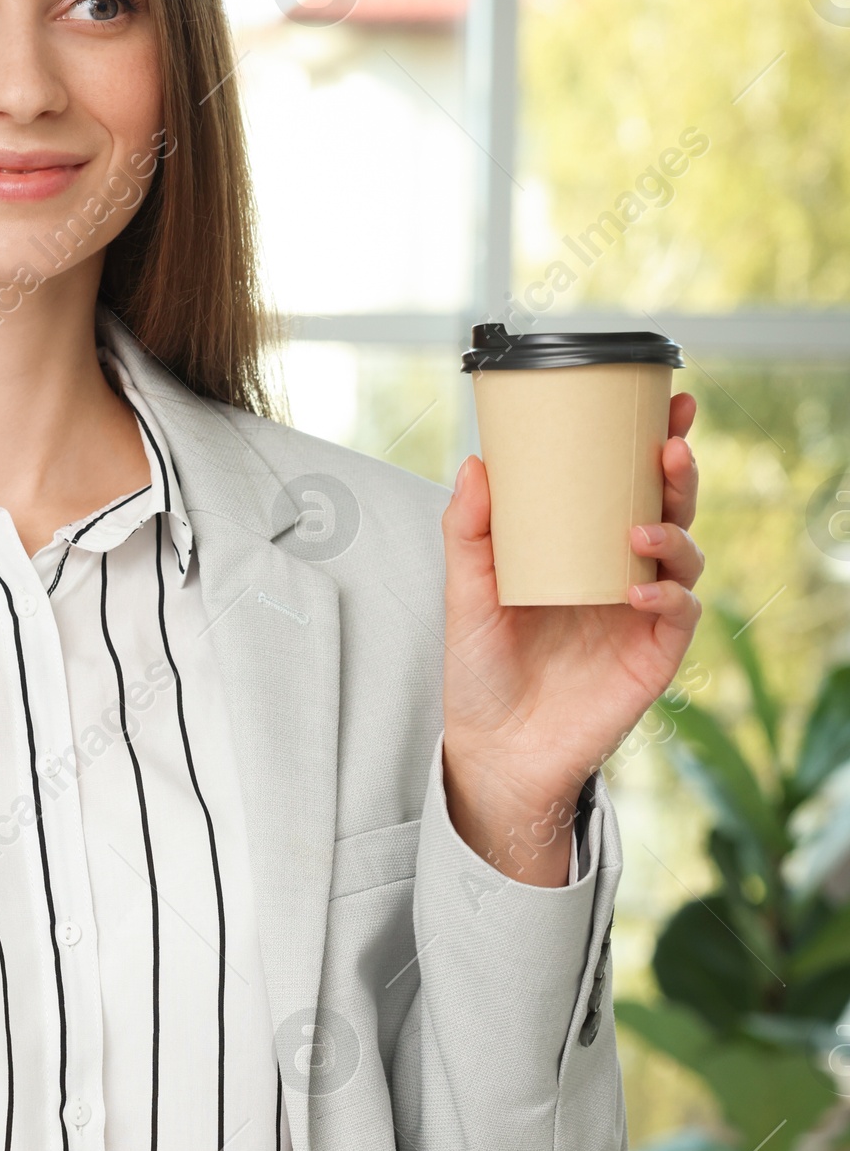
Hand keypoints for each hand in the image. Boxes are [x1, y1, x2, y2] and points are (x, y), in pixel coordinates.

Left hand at [441, 392, 701, 882]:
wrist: (494, 748)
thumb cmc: (483, 671)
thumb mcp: (465, 594)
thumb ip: (469, 531)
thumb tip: (476, 463)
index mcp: (582, 547)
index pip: (627, 483)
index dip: (653, 442)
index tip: (667, 402)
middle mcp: (620, 572)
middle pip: (668, 506)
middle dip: (677, 471)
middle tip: (669, 445)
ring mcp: (642, 611)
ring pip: (685, 552)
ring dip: (672, 530)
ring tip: (640, 527)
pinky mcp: (654, 653)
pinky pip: (681, 610)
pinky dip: (667, 592)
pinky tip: (639, 588)